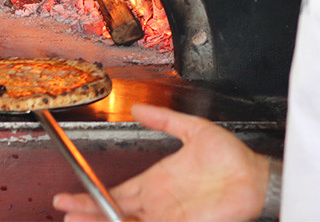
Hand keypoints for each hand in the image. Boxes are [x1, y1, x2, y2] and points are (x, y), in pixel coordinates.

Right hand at [53, 103, 269, 221]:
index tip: (68, 196)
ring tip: (76, 219)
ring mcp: (166, 216)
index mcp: (155, 181)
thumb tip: (138, 108)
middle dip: (87, 212)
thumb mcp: (193, 130)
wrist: (255, 177)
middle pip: (113, 211)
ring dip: (101, 221)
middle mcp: (156, 203)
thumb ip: (164, 119)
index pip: (116, 192)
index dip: (91, 195)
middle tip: (65, 212)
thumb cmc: (230, 158)